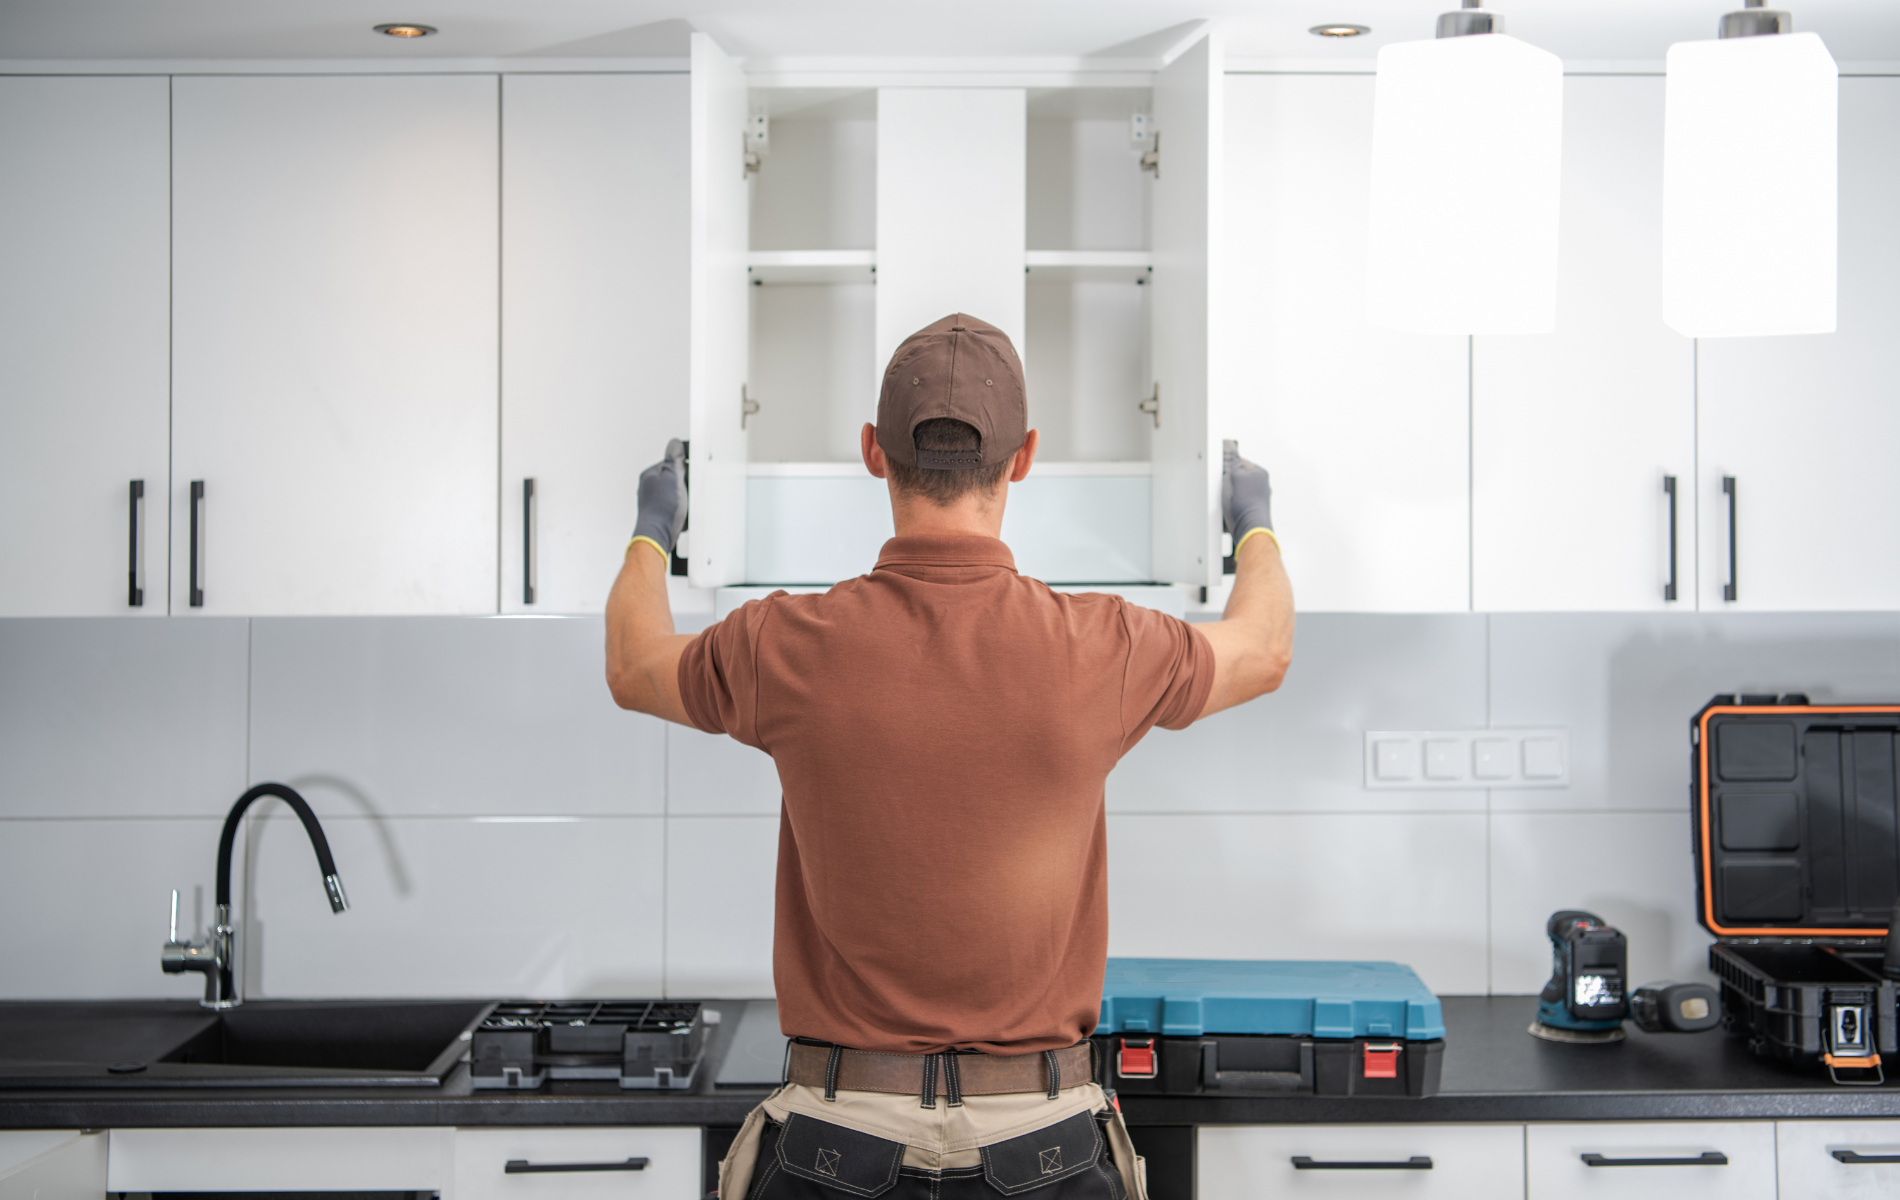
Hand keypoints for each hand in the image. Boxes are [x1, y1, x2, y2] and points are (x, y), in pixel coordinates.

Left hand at [631, 438, 688, 558]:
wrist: (657, 535)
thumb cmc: (662, 509)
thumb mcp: (673, 478)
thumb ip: (674, 459)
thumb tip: (674, 444)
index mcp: (650, 475)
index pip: (671, 463)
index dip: (685, 468)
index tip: (692, 474)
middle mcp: (649, 487)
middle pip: (675, 479)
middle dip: (685, 485)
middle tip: (688, 492)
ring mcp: (653, 502)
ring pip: (676, 495)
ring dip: (684, 500)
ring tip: (685, 506)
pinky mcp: (659, 514)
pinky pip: (675, 508)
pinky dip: (682, 511)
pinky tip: (683, 515)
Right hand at [1222, 439, 1272, 548]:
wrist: (1250, 527)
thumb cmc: (1245, 504)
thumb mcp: (1234, 477)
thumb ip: (1234, 463)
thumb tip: (1233, 452)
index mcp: (1260, 473)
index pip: (1241, 462)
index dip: (1229, 465)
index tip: (1222, 469)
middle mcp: (1262, 485)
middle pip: (1240, 477)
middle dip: (1230, 481)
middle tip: (1224, 487)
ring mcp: (1259, 498)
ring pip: (1239, 491)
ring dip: (1231, 494)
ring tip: (1228, 500)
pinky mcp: (1253, 509)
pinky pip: (1240, 502)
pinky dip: (1234, 504)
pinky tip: (1230, 509)